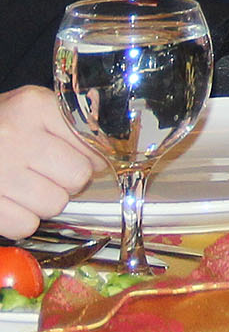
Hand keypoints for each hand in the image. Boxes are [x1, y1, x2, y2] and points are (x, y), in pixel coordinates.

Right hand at [0, 86, 93, 239]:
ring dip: (46, 201)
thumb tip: (113, 151)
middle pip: (77, 176)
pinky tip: (11, 200)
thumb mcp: (30, 109)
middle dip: (68, 180)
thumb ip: (69, 124)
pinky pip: (26, 225)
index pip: (93, 142)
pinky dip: (22, 219)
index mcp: (33, 106)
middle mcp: (15, 136)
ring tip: (26, 184)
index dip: (91, 155)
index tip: (79, 156)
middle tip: (47, 172)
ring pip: (55, 203)